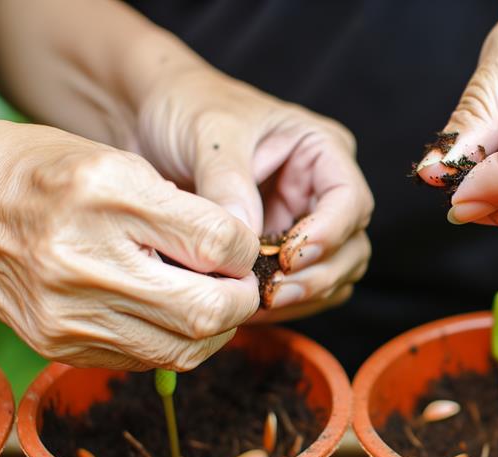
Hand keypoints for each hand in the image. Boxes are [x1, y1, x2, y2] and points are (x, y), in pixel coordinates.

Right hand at [0, 121, 258, 369]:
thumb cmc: (45, 173)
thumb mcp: (120, 165)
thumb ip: (186, 210)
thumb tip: (240, 257)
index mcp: (106, 197)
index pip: (216, 243)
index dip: (244, 249)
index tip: (239, 246)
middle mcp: (83, 261)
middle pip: (207, 311)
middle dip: (241, 300)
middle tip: (238, 282)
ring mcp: (68, 313)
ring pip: (183, 350)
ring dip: (215, 329)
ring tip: (211, 299)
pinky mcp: (60, 345)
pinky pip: (145, 360)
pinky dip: (174, 341)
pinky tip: (169, 313)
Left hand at [134, 67, 371, 320]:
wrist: (145, 118)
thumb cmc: (187, 106)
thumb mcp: (210, 133)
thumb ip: (229, 183)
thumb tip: (248, 239)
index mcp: (321, 150)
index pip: (350, 201)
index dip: (329, 233)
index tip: (292, 256)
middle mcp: (320, 190)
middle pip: (352, 247)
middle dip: (319, 274)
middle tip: (273, 292)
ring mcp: (303, 224)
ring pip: (334, 275)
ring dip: (304, 295)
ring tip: (258, 303)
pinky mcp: (279, 252)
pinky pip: (300, 290)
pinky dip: (285, 305)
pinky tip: (250, 308)